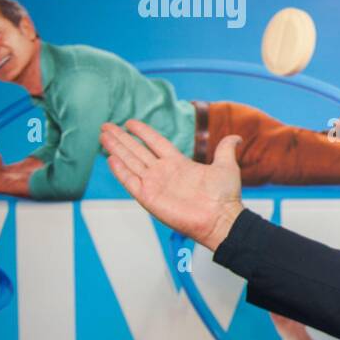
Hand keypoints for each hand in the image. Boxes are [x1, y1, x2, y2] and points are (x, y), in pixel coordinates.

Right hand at [99, 119, 243, 250]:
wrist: (221, 218)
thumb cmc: (225, 196)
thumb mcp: (226, 166)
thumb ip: (226, 149)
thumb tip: (237, 137)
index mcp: (179, 163)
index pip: (156, 143)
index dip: (143, 132)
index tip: (129, 122)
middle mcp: (164, 173)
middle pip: (137, 151)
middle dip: (121, 139)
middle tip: (106, 126)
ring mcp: (155, 184)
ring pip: (130, 162)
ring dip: (116, 149)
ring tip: (103, 136)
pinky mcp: (149, 197)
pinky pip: (130, 181)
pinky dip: (120, 170)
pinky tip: (110, 158)